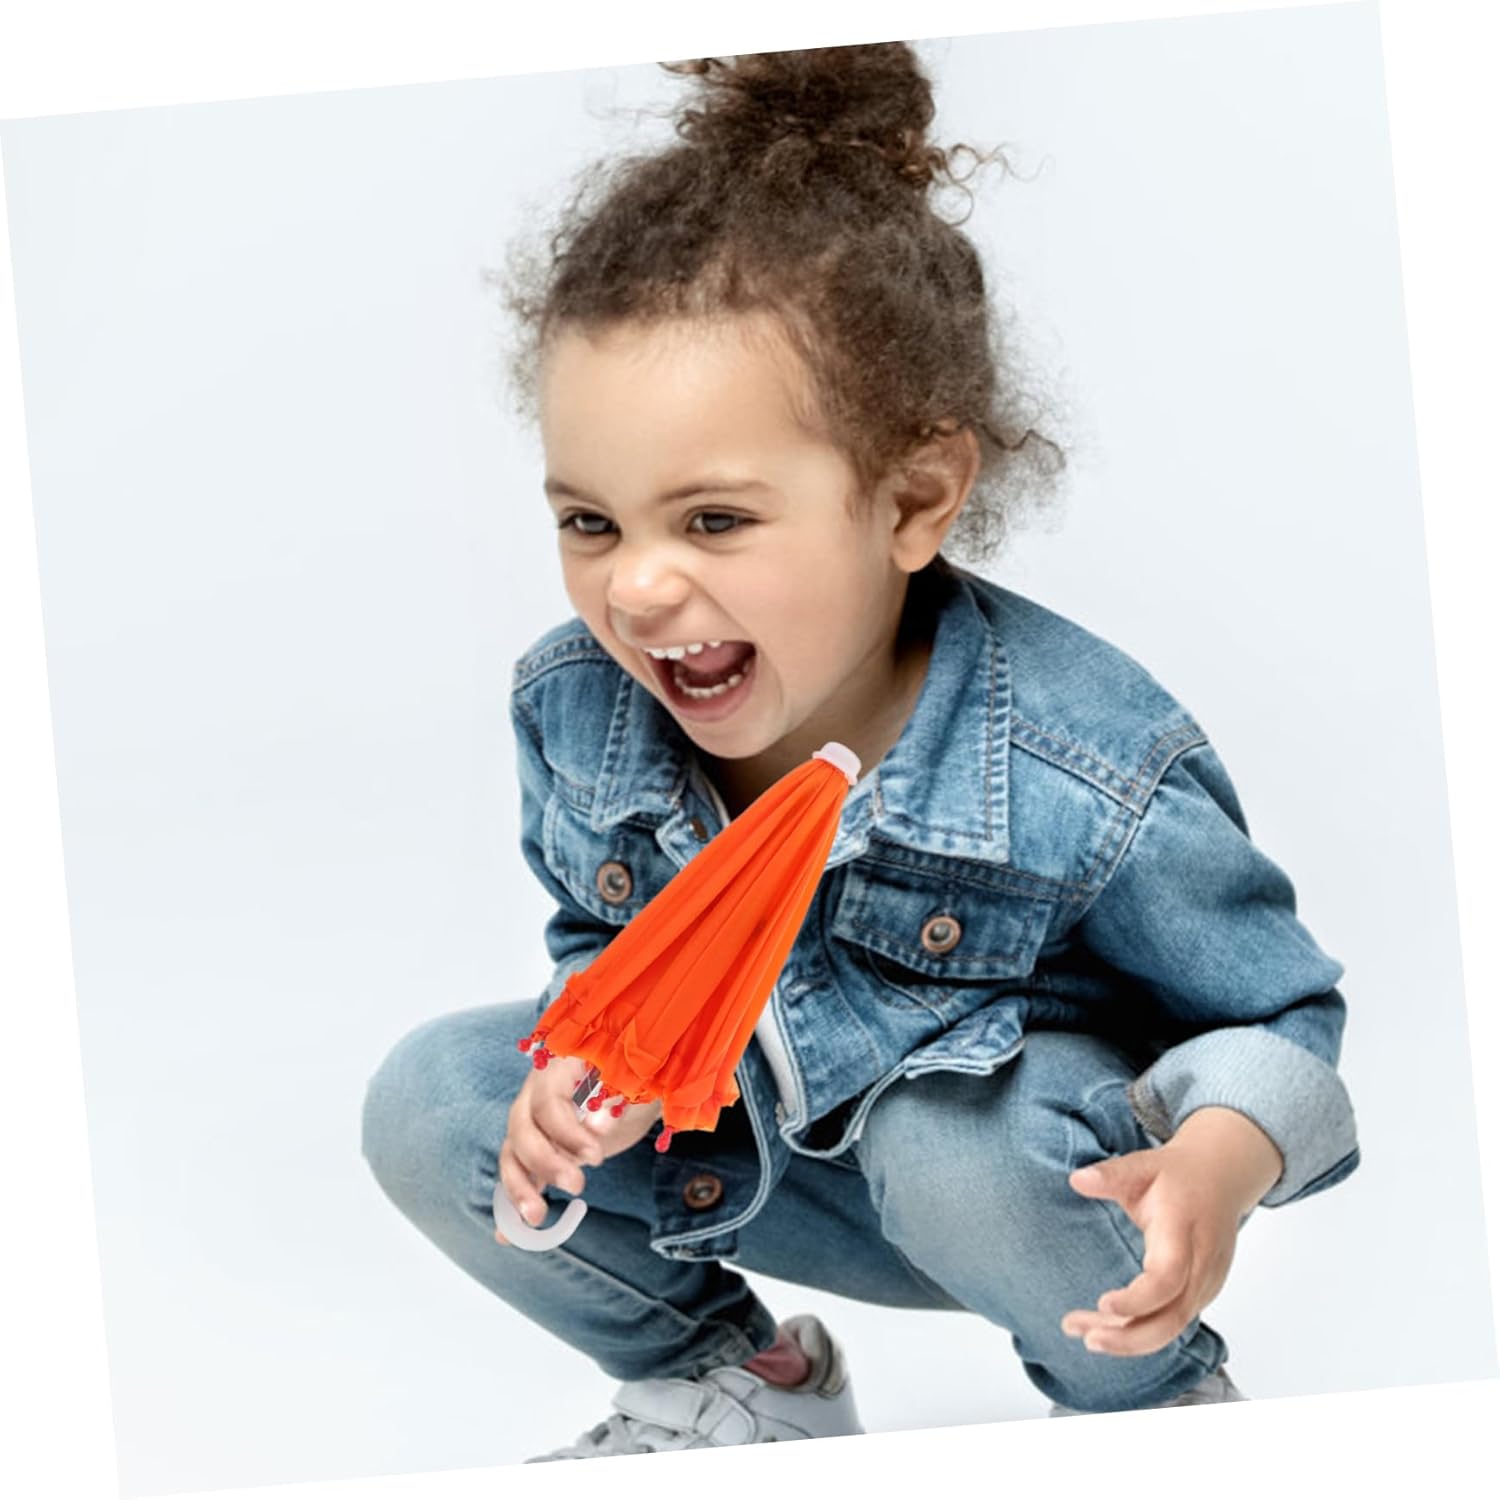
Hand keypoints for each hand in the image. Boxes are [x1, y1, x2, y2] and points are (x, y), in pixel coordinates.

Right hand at [495, 1056, 661, 1243]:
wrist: (635, 1087)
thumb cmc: (636, 1081)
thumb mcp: (636, 1088)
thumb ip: (616, 1105)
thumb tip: (598, 1127)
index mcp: (558, 1068)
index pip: (547, 1102)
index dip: (567, 1133)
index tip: (596, 1157)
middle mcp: (535, 1093)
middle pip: (522, 1129)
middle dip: (545, 1163)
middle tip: (578, 1186)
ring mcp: (531, 1122)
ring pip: (512, 1154)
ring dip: (519, 1188)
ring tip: (536, 1219)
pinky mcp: (534, 1149)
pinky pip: (516, 1174)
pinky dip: (510, 1205)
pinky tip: (508, 1235)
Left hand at [1059, 1107, 1281, 1355]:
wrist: (1220, 1179)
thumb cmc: (1177, 1175)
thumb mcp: (1143, 1165)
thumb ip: (1111, 1174)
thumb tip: (1077, 1180)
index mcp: (1183, 1233)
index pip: (1168, 1278)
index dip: (1139, 1299)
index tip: (1103, 1303)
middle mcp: (1201, 1266)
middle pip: (1172, 1318)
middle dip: (1130, 1338)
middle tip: (1087, 1338)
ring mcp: (1205, 1284)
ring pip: (1169, 1327)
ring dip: (1127, 1339)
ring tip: (1083, 1334)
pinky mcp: (1199, 1294)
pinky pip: (1171, 1321)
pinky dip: (1139, 1332)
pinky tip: (1103, 1329)